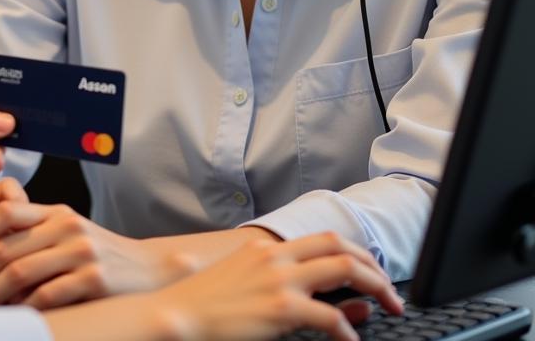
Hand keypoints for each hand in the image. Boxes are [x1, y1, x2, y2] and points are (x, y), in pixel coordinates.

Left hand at [0, 178, 185, 307]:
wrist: (148, 271)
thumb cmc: (99, 256)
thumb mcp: (67, 234)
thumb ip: (34, 236)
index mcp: (56, 211)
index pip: (4, 209)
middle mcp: (66, 226)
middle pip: (5, 246)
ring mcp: (80, 251)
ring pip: (19, 272)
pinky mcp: (93, 278)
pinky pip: (45, 296)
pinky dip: (23, 309)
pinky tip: (14, 318)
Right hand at [155, 232, 402, 340]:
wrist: (178, 314)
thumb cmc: (206, 307)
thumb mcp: (245, 287)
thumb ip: (281, 286)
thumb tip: (316, 295)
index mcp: (266, 248)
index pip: (323, 239)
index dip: (355, 253)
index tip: (370, 275)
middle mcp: (276, 256)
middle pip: (339, 245)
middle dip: (373, 267)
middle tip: (391, 294)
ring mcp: (280, 279)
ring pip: (344, 268)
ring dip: (375, 287)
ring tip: (390, 308)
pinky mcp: (281, 307)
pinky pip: (331, 318)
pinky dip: (348, 330)